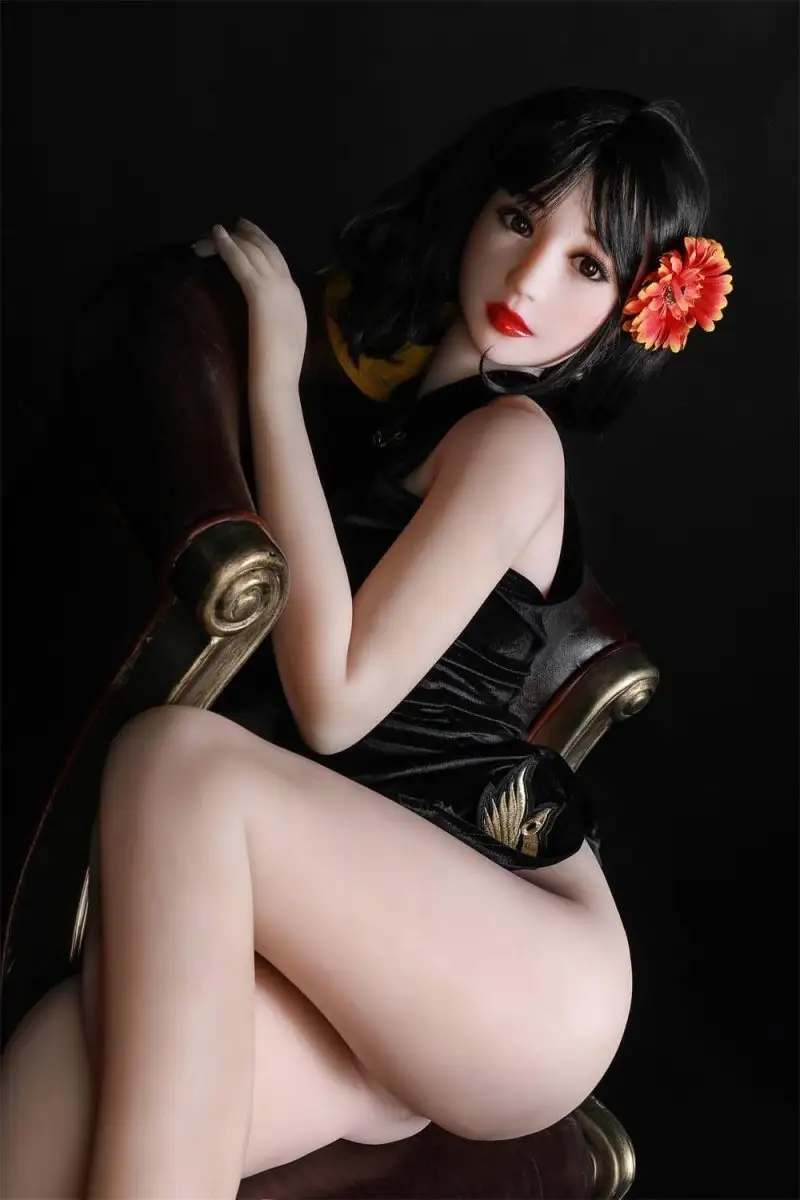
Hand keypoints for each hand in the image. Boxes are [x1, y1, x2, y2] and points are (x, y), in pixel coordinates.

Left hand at [195, 219, 306, 381]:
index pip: (279, 262)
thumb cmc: (280, 366)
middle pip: (269, 250)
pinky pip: (242, 263)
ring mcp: (276, 288)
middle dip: (250, 235)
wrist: (280, 377)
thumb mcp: (284, 334)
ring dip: (234, 238)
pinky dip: (228, 247)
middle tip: (233, 224)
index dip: (262, 246)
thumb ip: (278, 316)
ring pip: (254, 251)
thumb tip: (268, 310)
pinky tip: (216, 237)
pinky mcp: (259, 293)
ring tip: (216, 231)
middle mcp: (288, 286)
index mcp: (294, 296)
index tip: (247, 238)